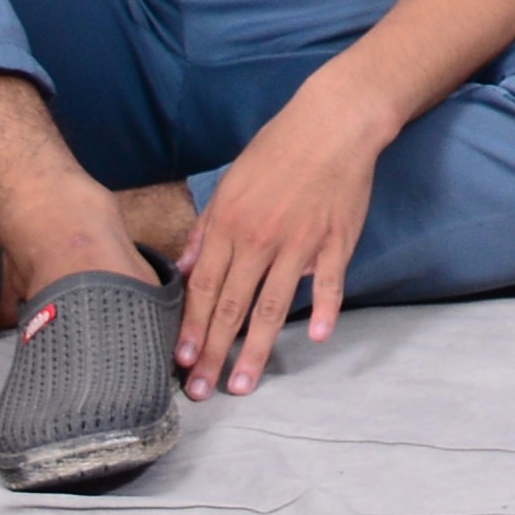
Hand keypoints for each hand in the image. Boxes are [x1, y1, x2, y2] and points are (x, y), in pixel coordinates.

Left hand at [166, 74, 394, 399]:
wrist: (333, 123)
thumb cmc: (278, 148)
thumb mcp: (229, 182)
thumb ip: (206, 227)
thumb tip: (184, 264)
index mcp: (230, 225)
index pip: (203, 287)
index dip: (190, 327)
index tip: (179, 360)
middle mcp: (259, 240)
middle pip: (231, 307)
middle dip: (212, 353)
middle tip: (200, 392)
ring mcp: (299, 243)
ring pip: (273, 306)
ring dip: (256, 350)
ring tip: (242, 384)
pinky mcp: (335, 242)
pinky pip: (329, 283)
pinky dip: (325, 310)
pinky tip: (318, 336)